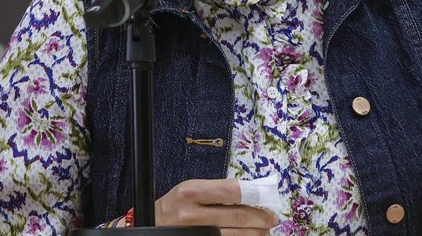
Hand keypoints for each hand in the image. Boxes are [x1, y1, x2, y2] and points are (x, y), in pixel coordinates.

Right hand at [153, 178, 278, 233]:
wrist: (149, 225)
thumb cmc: (175, 205)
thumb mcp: (192, 190)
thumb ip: (219, 190)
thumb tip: (253, 193)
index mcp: (191, 191)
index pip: (233, 191)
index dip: (255, 196)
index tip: (268, 198)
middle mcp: (191, 213)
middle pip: (237, 216)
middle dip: (260, 218)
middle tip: (272, 218)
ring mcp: (194, 234)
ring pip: (234, 235)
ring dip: (255, 233)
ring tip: (265, 230)